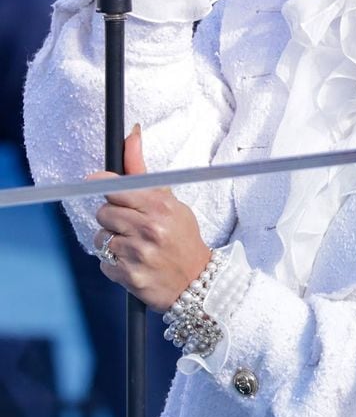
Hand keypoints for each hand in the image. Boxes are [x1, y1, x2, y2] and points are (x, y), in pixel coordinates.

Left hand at [91, 125, 211, 311]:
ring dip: (112, 242)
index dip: (102, 185)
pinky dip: (114, 263)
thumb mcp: (169, 201)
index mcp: (159, 207)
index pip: (115, 188)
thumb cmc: (182, 238)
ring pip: (100, 238)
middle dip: (112, 218)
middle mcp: (148, 229)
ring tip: (133, 246)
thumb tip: (131, 134)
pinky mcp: (129, 276)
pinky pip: (103, 262)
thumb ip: (142, 171)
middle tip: (130, 225)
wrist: (198, 282)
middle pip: (103, 213)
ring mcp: (138, 254)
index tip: (96, 183)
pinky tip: (133, 263)